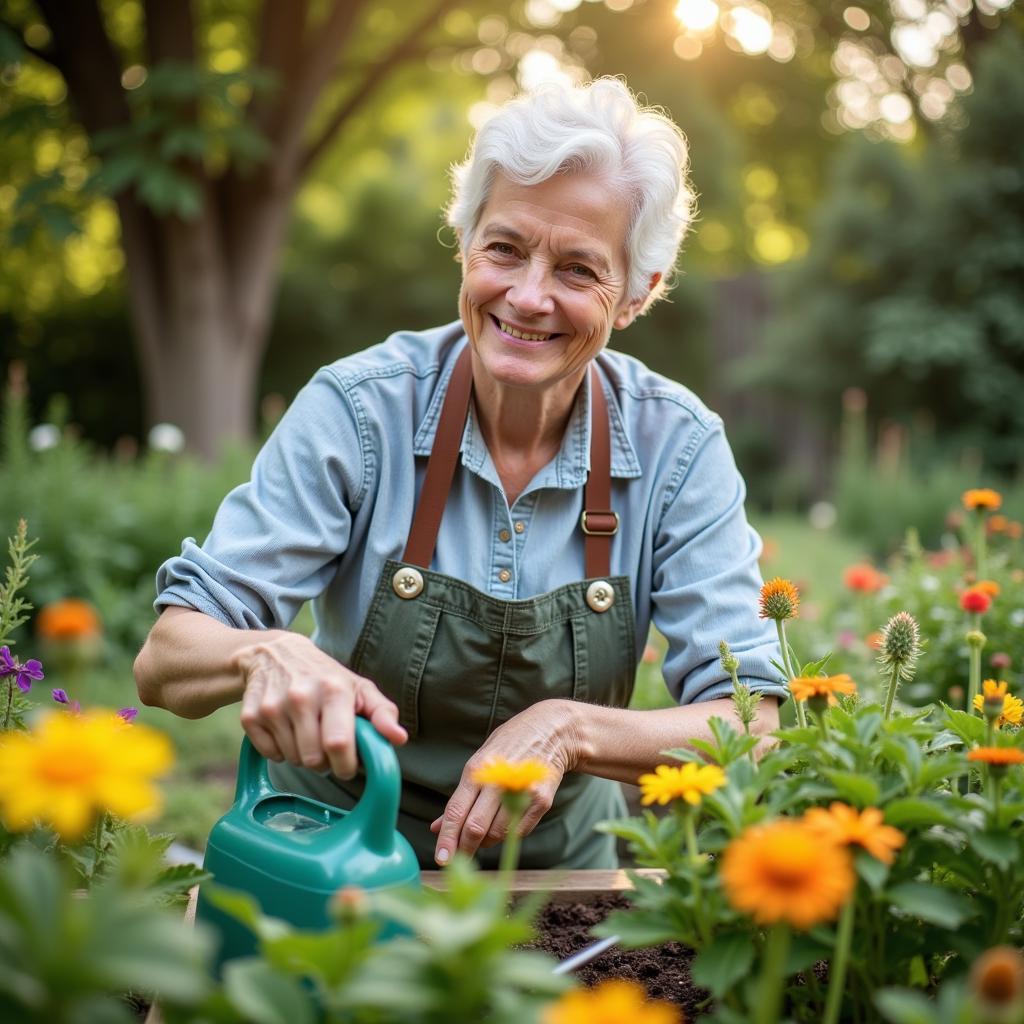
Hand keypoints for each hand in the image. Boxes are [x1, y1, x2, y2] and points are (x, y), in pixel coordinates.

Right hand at [235, 632, 406, 778]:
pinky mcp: (250, 716)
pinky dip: (280, 751)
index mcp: (334, 690)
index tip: (348, 765)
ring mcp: (273, 706)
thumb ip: (383, 713)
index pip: (338, 744)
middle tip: (325, 746)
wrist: (276, 654)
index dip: (346, 765)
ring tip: (307, 733)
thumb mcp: (359, 688)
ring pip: (292, 760)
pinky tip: (286, 730)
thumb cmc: (325, 677)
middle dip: (324, 763)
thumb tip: (399, 739)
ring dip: (302, 756)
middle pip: (314, 759)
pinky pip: (270, 755)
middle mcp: (301, 696)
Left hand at [429, 699, 580, 865]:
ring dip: (486, 842)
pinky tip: (503, 826)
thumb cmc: (509, 745)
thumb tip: (437, 827)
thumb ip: (460, 797)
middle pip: (475, 827)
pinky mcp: (541, 800)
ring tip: (482, 836)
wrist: (553, 730)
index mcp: (478, 768)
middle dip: (464, 849)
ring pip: (497, 833)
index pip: (456, 811)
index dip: (447, 839)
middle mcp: (498, 779)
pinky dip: (507, 835)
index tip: (440, 859)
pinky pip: (518, 831)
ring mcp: (522, 790)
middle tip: (457, 861)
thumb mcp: (480, 762)